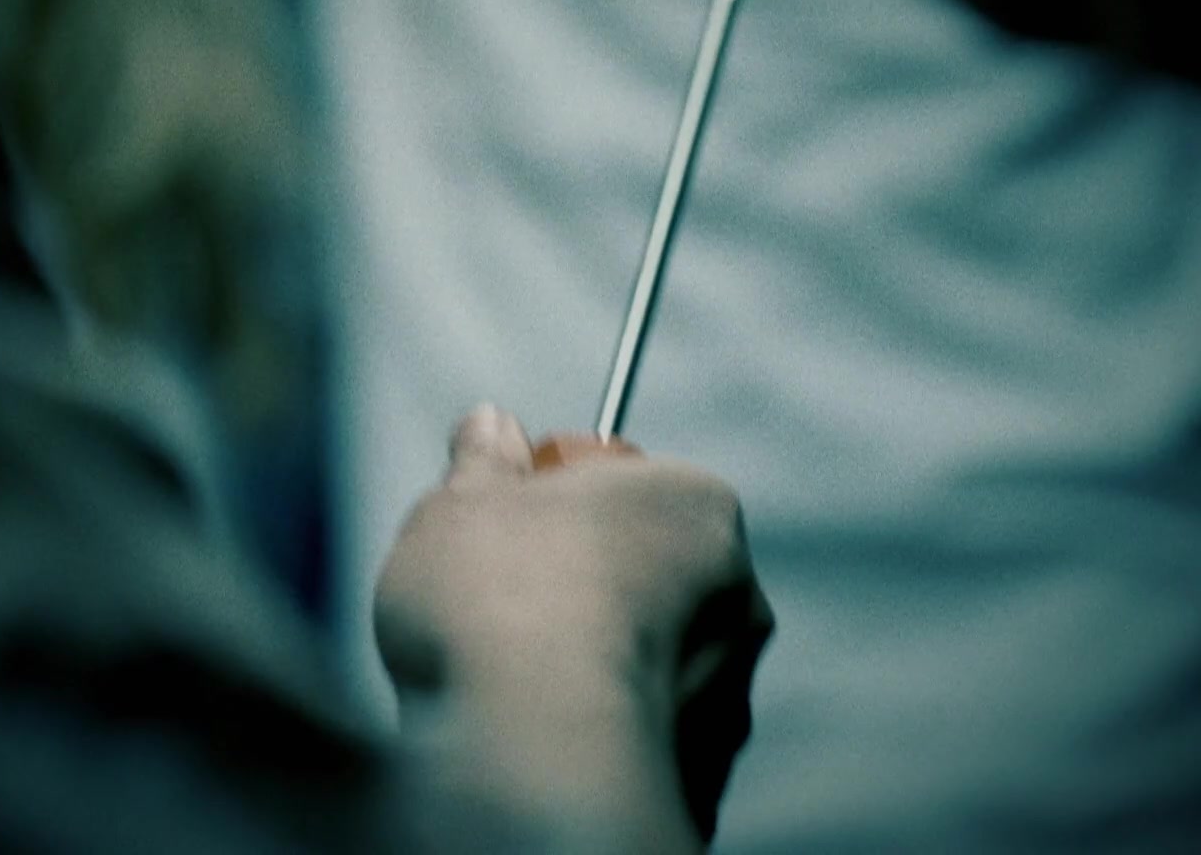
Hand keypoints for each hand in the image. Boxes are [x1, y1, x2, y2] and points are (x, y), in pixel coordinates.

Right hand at [375, 406, 771, 845]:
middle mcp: (737, 596)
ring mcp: (729, 693)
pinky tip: (542, 741)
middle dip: (585, 590)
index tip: (504, 530)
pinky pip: (644, 741)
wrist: (532, 753)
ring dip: (597, 669)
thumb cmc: (502, 604)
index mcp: (692, 505)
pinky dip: (600, 737)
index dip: (557, 505)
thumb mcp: (463, 500)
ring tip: (514, 687)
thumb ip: (482, 459)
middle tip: (501, 609)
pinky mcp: (706, 776)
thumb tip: (491, 426)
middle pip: (647, 576)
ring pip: (650, 665)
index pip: (629, 488)